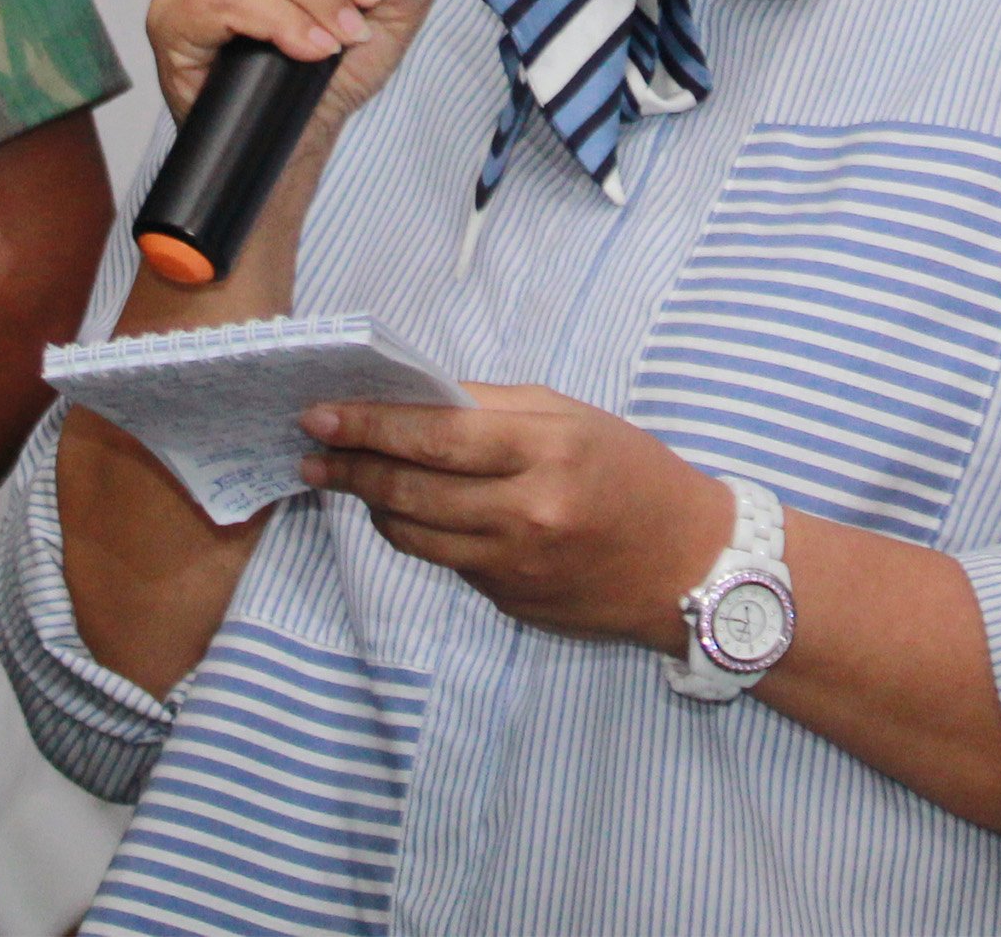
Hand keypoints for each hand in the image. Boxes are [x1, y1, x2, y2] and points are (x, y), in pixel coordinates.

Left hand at [300, 384, 732, 647]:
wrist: (687, 566)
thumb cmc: (631, 474)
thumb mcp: (573, 418)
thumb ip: (494, 408)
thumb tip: (417, 400)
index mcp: (544, 452)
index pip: (434, 437)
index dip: (369, 426)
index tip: (321, 415)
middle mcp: (525, 513)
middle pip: (409, 489)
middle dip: (350, 467)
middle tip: (313, 451)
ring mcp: (512, 565)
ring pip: (412, 534)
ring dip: (372, 503)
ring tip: (349, 478)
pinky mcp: (505, 600)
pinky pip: (442, 560)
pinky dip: (417, 531)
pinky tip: (409, 509)